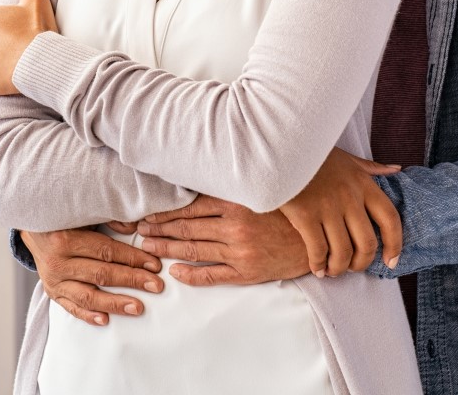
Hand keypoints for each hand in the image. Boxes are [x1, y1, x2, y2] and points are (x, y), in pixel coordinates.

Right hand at [22, 227, 163, 326]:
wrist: (34, 230)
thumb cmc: (64, 220)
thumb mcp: (83, 214)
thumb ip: (109, 219)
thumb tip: (136, 228)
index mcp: (66, 238)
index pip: (106, 251)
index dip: (132, 258)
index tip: (154, 265)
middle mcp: (58, 261)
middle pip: (101, 274)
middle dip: (131, 280)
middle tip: (156, 286)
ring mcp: (53, 280)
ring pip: (87, 296)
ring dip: (115, 303)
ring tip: (137, 307)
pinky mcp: (51, 293)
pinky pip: (71, 308)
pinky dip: (88, 315)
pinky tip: (106, 320)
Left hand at [134, 196, 311, 286]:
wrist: (319, 239)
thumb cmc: (288, 212)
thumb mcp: (260, 194)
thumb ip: (231, 190)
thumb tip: (198, 183)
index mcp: (236, 204)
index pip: (189, 207)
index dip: (165, 212)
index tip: (146, 213)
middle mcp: (234, 227)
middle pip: (186, 228)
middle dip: (159, 229)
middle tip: (138, 229)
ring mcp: (239, 252)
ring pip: (193, 249)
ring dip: (167, 248)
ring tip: (148, 246)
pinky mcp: (246, 272)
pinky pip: (212, 275)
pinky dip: (191, 274)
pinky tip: (175, 272)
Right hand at [279, 148, 402, 276]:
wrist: (280, 148)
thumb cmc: (313, 154)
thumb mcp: (346, 157)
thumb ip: (371, 168)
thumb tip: (397, 169)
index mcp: (363, 184)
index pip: (390, 219)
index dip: (395, 245)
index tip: (391, 261)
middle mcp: (350, 197)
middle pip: (367, 243)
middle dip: (362, 263)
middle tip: (353, 268)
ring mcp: (328, 207)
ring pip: (343, 252)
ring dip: (339, 268)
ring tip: (332, 270)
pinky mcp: (305, 215)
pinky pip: (318, 250)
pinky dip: (318, 264)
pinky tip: (317, 268)